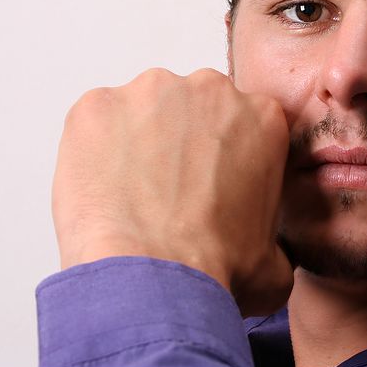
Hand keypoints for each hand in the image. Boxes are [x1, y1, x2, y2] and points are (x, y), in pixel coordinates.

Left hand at [51, 68, 293, 315]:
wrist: (155, 276)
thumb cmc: (213, 266)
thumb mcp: (273, 261)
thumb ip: (273, 238)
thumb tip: (265, 255)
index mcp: (260, 116)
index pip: (242, 122)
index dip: (223, 155)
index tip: (209, 182)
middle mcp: (209, 90)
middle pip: (191, 105)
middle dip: (180, 140)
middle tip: (167, 190)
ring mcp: (150, 91)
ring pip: (142, 109)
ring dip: (136, 141)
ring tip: (130, 193)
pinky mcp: (98, 105)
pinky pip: (94, 121)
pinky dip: (93, 149)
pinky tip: (102, 190)